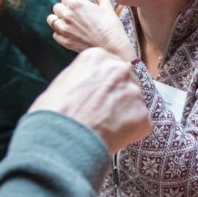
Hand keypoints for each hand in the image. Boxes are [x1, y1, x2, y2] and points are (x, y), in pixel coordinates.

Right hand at [29, 47, 150, 153]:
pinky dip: (130, 133)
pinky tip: (113, 138)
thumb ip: (84, 79)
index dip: (104, 85)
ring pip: (134, 103)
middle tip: (104, 114)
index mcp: (98, 57)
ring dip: (124, 115)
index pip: (109, 67)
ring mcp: (134, 92)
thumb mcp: (63, 83)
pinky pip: (140, 124)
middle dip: (118, 98)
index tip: (98, 97)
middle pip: (125, 83)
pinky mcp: (143, 115)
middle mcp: (120, 69)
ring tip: (105, 129)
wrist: (62, 139)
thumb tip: (89, 88)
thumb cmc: (54, 113)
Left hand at [50, 0, 132, 61]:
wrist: (111, 46)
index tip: (76, 6)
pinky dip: (59, 33)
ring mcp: (64, 29)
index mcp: (76, 4)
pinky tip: (67, 33)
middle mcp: (67, 15)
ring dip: (58, 20)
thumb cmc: (111, 26)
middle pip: (57, 8)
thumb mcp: (108, 7)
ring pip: (52, 20)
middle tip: (71, 14)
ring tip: (66, 23)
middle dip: (63, 9)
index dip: (71, 1)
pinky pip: (55, 34)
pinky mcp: (65, 42)